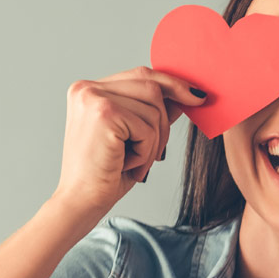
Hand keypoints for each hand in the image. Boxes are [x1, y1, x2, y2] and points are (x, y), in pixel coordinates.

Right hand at [53, 66, 203, 214]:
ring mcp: (93, 98)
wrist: (81, 202)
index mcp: (89, 90)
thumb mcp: (135, 135)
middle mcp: (87, 88)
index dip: (172, 85)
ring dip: (152, 142)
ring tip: (131, 161)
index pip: (141, 75)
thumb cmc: (106, 173)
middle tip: (153, 153)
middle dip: (163, 123)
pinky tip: (125, 163)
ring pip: (154, 108)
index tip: (197, 97)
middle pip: (152, 87)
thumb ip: (154, 111)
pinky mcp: (104, 113)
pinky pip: (148, 127)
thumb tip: (184, 94)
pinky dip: (145, 151)